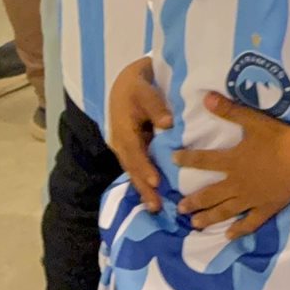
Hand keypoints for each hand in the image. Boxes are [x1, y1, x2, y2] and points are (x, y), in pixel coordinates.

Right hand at [107, 58, 172, 213]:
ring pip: (134, 170)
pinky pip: (136, 167)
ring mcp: (124, 148)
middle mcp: (121, 142)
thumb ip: (155, 105)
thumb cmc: (136, 84)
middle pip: (132, 168)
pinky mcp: (131, 149)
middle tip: (156, 206)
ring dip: (143, 188)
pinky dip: (143, 180)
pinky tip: (153, 193)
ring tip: (155, 207)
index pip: (135, 151)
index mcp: (123, 129)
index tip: (156, 181)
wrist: (123, 82)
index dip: (144, 167)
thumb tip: (168, 123)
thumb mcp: (144, 88)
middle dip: (144, 187)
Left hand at [175, 93, 289, 239]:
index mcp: (232, 161)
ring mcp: (250, 199)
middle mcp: (237, 183)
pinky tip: (229, 236)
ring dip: (208, 218)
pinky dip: (238, 230)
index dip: (187, 159)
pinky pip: (249, 223)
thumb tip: (206, 98)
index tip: (172, 160)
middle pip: (210, 194)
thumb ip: (229, 110)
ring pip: (225, 211)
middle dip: (193, 201)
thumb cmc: (277, 137)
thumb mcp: (253, 120)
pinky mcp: (265, 208)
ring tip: (195, 225)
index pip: (204, 161)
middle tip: (179, 208)